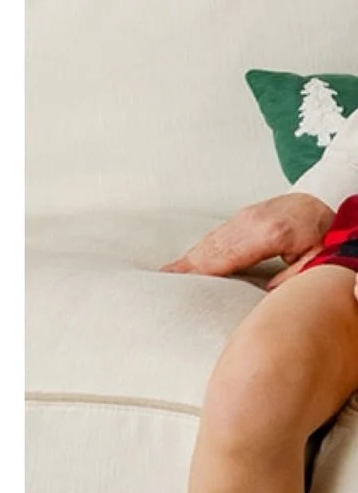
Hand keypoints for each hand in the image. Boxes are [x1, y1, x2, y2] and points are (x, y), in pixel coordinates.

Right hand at [163, 193, 332, 281]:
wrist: (325, 198)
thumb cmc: (325, 228)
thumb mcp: (319, 256)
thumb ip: (295, 276)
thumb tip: (269, 293)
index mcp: (269, 234)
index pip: (228, 256)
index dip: (203, 270)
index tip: (183, 280)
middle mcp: (251, 222)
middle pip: (213, 247)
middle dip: (188, 264)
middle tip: (166, 279)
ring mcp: (245, 216)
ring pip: (212, 239)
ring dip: (191, 256)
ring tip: (171, 272)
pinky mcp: (243, 216)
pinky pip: (217, 233)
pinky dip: (201, 247)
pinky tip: (191, 258)